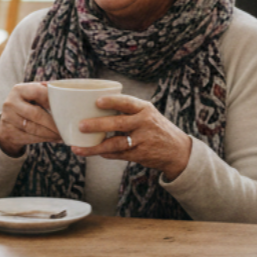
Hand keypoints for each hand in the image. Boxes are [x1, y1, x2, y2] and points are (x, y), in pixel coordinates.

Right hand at [0, 83, 62, 156]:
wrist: (9, 118)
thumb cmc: (29, 102)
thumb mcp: (35, 93)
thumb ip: (48, 92)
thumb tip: (69, 94)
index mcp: (19, 90)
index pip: (39, 93)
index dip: (54, 101)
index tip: (68, 108)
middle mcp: (11, 103)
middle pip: (36, 114)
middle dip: (54, 123)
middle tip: (67, 127)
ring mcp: (8, 119)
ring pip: (33, 128)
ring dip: (51, 133)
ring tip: (63, 135)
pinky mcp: (9, 133)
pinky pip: (30, 138)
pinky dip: (45, 139)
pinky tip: (55, 139)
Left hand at [71, 95, 191, 181]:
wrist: (177, 150)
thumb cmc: (157, 128)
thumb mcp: (149, 114)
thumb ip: (129, 111)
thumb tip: (97, 107)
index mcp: (145, 109)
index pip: (128, 102)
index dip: (112, 101)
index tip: (97, 101)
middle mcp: (144, 123)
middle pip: (118, 123)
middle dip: (98, 125)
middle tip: (81, 125)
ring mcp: (142, 140)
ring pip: (114, 144)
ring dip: (95, 147)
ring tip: (78, 148)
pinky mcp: (139, 155)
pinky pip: (117, 155)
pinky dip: (104, 154)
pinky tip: (94, 152)